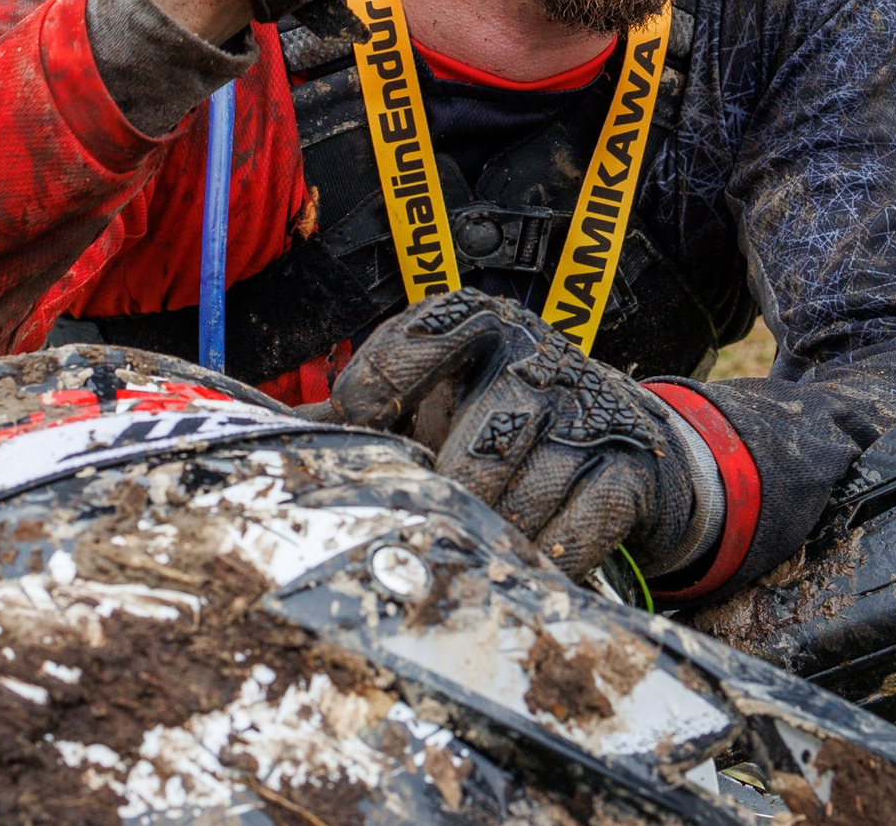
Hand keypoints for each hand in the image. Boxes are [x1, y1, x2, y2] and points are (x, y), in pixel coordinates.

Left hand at [330, 293, 703, 579]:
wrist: (630, 448)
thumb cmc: (502, 421)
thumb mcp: (432, 396)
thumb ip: (356, 411)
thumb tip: (263, 432)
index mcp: (472, 323)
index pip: (410, 347)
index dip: (370, 404)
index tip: (353, 449)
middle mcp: (534, 353)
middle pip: (480, 433)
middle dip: (447, 495)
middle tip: (418, 530)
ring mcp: (588, 408)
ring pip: (528, 487)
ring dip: (493, 535)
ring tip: (466, 560)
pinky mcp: (631, 466)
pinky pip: (582, 522)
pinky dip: (549, 556)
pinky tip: (525, 571)